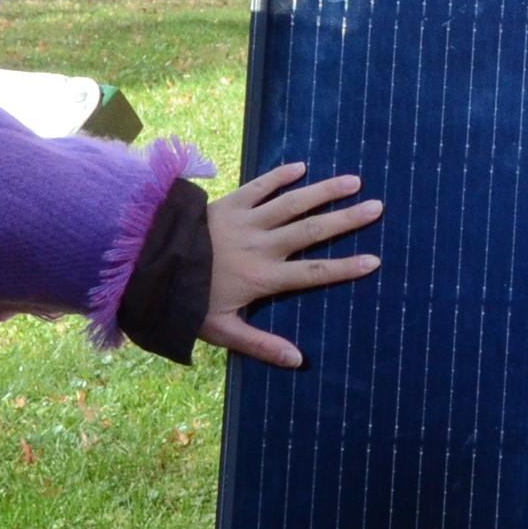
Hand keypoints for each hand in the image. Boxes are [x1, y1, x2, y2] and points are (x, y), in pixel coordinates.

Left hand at [202, 162, 380, 367]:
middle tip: (377, 208)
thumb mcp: (223, 331)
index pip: (315, 274)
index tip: (375, 260)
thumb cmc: (186, 301)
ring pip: (294, 202)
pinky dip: (280, 175)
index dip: (346, 268)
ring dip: (324, 191)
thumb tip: (298, 362)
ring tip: (353, 181)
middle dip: (347, 219)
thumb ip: (261, 345)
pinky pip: (260, 186)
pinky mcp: (230, 204)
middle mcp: (263, 245)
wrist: (150, 264)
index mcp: (264, 277)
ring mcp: (247, 221)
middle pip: (313, 231)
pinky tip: (302, 167)